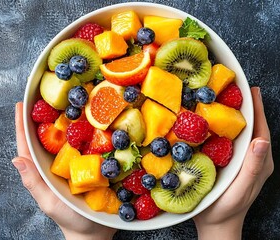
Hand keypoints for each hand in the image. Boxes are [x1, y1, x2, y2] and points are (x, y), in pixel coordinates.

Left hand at [12, 102, 116, 239]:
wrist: (95, 230)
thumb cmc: (69, 217)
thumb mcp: (48, 201)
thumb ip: (32, 182)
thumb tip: (16, 158)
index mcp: (41, 168)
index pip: (27, 143)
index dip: (22, 124)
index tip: (20, 104)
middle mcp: (55, 161)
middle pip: (46, 134)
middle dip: (43, 113)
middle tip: (44, 92)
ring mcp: (72, 161)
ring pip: (65, 135)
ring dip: (64, 117)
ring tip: (66, 98)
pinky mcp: (88, 163)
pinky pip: (85, 143)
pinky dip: (85, 129)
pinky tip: (90, 118)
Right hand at [193, 87, 272, 239]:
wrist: (215, 225)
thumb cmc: (226, 209)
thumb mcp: (241, 189)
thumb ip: (253, 166)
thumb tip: (261, 140)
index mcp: (260, 162)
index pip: (261, 129)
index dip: (256, 108)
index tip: (251, 88)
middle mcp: (252, 158)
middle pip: (251, 127)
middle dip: (245, 106)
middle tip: (234, 88)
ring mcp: (241, 161)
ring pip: (239, 133)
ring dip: (233, 115)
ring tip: (222, 99)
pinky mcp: (229, 164)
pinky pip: (228, 141)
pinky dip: (222, 128)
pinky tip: (210, 122)